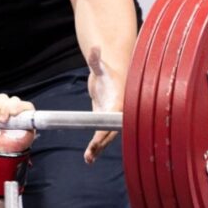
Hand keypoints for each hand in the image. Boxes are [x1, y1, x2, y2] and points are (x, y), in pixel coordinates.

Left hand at [85, 48, 120, 163]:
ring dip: (98, 148)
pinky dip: (97, 145)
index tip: (96, 139)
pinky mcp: (105, 120)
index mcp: (119, 103)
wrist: (112, 74)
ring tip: (88, 159)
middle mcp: (118, 113)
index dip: (104, 131)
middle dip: (101, 144)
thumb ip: (95, 60)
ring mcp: (112, 119)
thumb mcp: (100, 66)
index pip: (111, 120)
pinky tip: (90, 156)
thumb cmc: (108, 71)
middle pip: (109, 132)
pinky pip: (102, 135)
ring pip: (106, 137)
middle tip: (90, 155)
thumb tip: (95, 48)